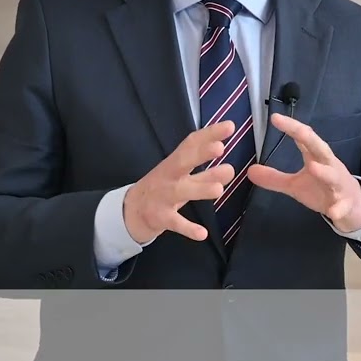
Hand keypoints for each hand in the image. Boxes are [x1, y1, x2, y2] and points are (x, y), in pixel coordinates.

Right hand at [122, 120, 236, 242]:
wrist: (130, 213)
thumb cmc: (162, 190)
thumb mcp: (182, 180)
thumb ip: (206, 175)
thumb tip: (231, 168)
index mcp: (174, 163)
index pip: (191, 144)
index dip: (209, 134)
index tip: (229, 126)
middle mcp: (168, 177)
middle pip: (182, 162)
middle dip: (200, 154)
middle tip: (220, 148)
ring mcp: (162, 197)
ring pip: (180, 192)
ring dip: (199, 189)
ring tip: (219, 189)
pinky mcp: (160, 218)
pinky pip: (175, 223)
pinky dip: (188, 228)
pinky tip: (202, 234)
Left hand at [248, 113, 360, 232]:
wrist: (352, 206)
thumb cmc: (323, 188)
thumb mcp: (296, 184)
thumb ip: (274, 177)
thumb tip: (250, 171)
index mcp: (317, 157)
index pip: (304, 137)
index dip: (291, 127)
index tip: (275, 118)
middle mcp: (329, 166)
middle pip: (320, 148)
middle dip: (309, 139)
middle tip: (297, 130)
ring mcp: (338, 184)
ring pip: (332, 176)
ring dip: (324, 172)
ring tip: (313, 168)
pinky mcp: (344, 203)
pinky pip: (342, 205)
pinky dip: (338, 208)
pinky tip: (333, 212)